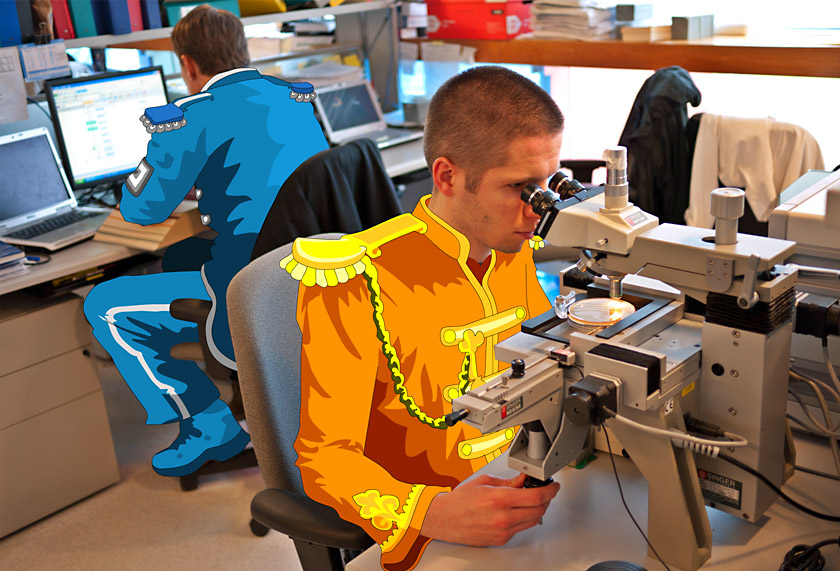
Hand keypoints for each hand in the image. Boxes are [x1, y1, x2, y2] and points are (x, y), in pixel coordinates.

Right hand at [420, 473, 559, 545]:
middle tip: (544, 491)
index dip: (550, 491)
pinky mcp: (502, 539)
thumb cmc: (460, 501)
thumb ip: (509, 482)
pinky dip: (524, 518)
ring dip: (536, 510)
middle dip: (546, 499)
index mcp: (500, 499)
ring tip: (529, 500)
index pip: (536, 496)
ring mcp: (503, 530)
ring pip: (533, 520)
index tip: (553, 487)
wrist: (444, 519)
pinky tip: (516, 510)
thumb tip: (524, 480)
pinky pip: (521, 528)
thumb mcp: (485, 482)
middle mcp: (504, 517)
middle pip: (539, 510)